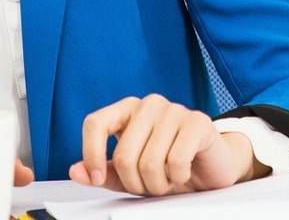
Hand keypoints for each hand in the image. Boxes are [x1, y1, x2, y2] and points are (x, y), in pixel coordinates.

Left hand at [69, 94, 263, 195]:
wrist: (211, 166)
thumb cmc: (169, 166)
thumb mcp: (131, 174)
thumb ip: (104, 172)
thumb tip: (77, 170)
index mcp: (127, 110)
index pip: (95, 123)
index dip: (92, 155)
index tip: (98, 177)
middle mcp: (149, 104)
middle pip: (124, 155)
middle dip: (135, 182)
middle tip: (149, 184)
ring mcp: (174, 110)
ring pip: (149, 162)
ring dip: (158, 184)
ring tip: (167, 178)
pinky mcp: (197, 122)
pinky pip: (176, 160)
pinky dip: (178, 177)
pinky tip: (183, 171)